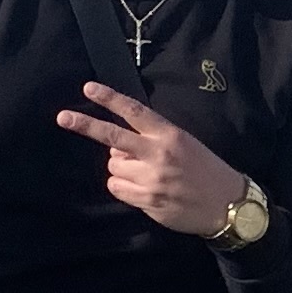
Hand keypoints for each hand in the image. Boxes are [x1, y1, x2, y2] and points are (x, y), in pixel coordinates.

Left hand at [58, 81, 243, 236]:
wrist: (228, 204)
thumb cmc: (206, 170)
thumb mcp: (186, 144)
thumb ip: (153, 140)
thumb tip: (117, 147)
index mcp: (169, 135)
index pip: (134, 112)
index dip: (109, 99)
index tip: (89, 88)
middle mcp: (158, 154)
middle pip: (112, 137)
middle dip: (85, 125)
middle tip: (63, 117)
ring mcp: (152, 179)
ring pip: (113, 167)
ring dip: (120, 168)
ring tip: (142, 173)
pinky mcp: (148, 201)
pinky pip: (117, 188)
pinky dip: (122, 187)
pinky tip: (141, 189)